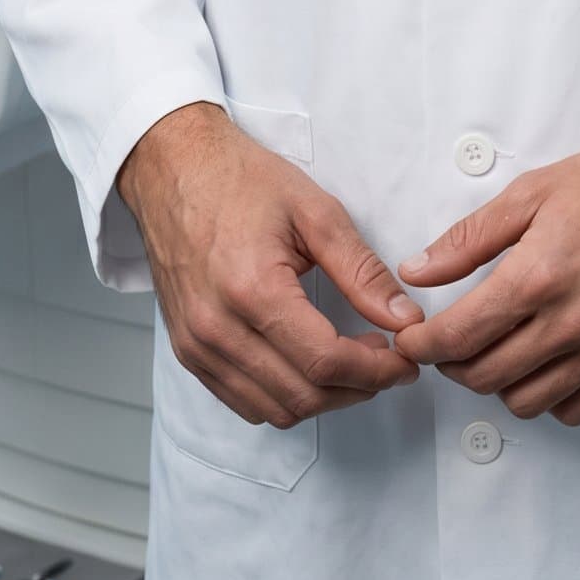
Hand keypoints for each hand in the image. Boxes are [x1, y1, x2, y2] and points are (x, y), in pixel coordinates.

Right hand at [118, 100, 424, 429]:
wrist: (175, 169)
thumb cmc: (241, 180)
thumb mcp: (314, 210)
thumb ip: (361, 270)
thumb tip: (402, 317)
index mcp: (252, 289)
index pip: (325, 361)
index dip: (376, 370)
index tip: (405, 359)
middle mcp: (217, 329)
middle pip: (303, 395)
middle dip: (358, 388)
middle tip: (387, 361)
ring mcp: (197, 346)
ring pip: (275, 409)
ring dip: (324, 399)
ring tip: (353, 363)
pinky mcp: (187, 352)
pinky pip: (244, 402)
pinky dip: (285, 397)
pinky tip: (309, 366)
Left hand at [391, 110, 579, 426]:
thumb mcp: (536, 191)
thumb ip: (471, 238)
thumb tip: (419, 268)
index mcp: (539, 275)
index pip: (460, 335)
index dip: (423, 345)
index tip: (412, 340)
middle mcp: (572, 322)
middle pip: (486, 376)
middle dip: (453, 363)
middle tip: (448, 341)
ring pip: (527, 401)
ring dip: (499, 382)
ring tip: (496, 349)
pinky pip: (576, 408)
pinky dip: (550, 396)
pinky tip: (544, 362)